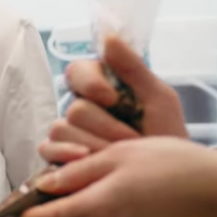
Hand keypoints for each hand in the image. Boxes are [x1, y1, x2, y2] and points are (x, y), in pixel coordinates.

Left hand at [18, 138, 216, 216]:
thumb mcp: (116, 158)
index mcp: (92, 210)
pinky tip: (104, 185)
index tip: (4, 200)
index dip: (16, 210)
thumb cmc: (171, 168)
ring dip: (68, 202)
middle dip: (43, 201)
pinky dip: (89, 207)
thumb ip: (75, 174)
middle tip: (53, 170)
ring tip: (83, 172)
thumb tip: (40, 185)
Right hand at [45, 34, 188, 158]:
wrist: (168, 179)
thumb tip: (108, 37)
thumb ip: (134, 68)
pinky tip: (86, 159)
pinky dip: (66, 154)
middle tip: (129, 139)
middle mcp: (80, 109)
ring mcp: (68, 134)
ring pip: (61, 129)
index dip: (91, 83)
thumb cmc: (166, 136)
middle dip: (104, 126)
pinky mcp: (59, 158)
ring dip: (93, 143)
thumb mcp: (159, 99)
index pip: (77, 71)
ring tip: (117, 155)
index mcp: (101, 88)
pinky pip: (48, 149)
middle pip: (74, 108)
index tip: (113, 99)